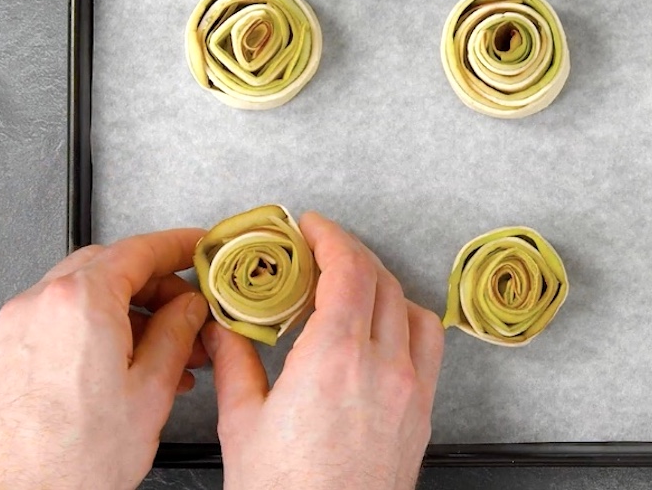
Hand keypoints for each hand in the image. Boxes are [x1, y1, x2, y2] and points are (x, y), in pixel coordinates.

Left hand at [0, 230, 210, 489]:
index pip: (138, 250)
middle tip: (188, 306)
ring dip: (127, 311)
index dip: (178, 246)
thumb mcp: (153, 388)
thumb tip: (189, 308)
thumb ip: (177, 332)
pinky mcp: (8, 354)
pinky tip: (126, 363)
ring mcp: (18, 329)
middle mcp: (41, 305)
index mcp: (81, 303)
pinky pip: (61, 322)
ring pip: (83, 296)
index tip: (198, 247)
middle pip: (108, 267)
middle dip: (154, 284)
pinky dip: (97, 328)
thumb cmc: (77, 459)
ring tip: (165, 349)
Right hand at [204, 213, 444, 489]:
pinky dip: (407, 318)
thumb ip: (235, 362)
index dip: (330, 236)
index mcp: (334, 359)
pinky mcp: (423, 412)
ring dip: (382, 282)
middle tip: (319, 249)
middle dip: (350, 252)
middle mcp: (383, 366)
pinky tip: (384, 326)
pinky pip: (429, 344)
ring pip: (411, 307)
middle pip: (380, 280)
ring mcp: (411, 389)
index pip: (348, 269)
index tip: (311, 226)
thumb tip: (222, 327)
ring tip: (350, 283)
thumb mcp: (242, 425)